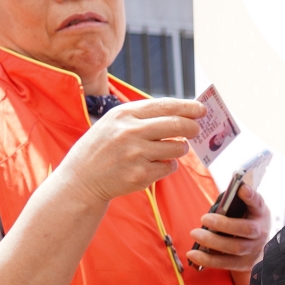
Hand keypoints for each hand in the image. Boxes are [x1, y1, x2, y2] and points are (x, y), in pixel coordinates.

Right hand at [49, 98, 201, 207]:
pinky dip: (168, 165)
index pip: (165, 106)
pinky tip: (153, 164)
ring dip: (179, 148)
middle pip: (177, 125)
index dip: (188, 107)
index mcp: (124, 114)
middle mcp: (130, 132)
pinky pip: (170, 167)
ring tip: (167, 149)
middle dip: (192, 127)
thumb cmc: (103, 147)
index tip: (201, 109)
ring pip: (177, 147)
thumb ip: (144, 116)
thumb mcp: (115, 122)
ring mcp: (136, 154)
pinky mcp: (141, 175)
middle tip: (195, 130)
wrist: (82, 178)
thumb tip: (182, 112)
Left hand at [188, 180, 272, 271]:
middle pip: (246, 229)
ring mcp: (253, 250)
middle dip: (224, 224)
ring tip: (194, 234)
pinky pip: (224, 263)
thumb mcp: (246, 209)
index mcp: (260, 214)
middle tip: (204, 218)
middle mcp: (260, 233)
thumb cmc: (245, 221)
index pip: (257, 203)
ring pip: (235, 248)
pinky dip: (207, 260)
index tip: (241, 188)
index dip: (251, 196)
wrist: (256, 248)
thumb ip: (237, 201)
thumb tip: (230, 192)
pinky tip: (192, 254)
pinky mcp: (242, 264)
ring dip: (213, 242)